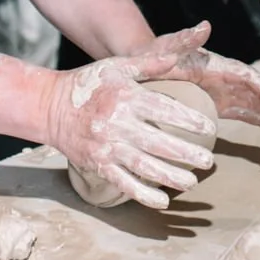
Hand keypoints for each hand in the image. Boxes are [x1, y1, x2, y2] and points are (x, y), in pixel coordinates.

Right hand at [40, 33, 219, 209]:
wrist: (49, 107)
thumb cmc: (88, 84)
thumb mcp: (117, 66)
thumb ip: (149, 64)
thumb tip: (177, 57)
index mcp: (125, 97)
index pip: (164, 109)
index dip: (189, 120)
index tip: (210, 129)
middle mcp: (117, 123)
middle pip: (158, 142)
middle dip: (187, 153)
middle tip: (209, 161)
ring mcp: (106, 147)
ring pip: (144, 166)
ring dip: (171, 177)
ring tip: (193, 182)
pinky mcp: (98, 164)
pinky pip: (123, 182)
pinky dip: (143, 194)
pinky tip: (163, 201)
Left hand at [135, 20, 259, 128]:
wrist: (140, 64)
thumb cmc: (153, 54)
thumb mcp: (167, 47)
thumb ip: (185, 39)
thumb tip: (206, 26)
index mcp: (217, 65)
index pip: (248, 78)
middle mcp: (224, 78)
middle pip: (257, 90)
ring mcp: (221, 91)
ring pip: (254, 102)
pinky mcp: (215, 103)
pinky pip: (241, 112)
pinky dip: (258, 118)